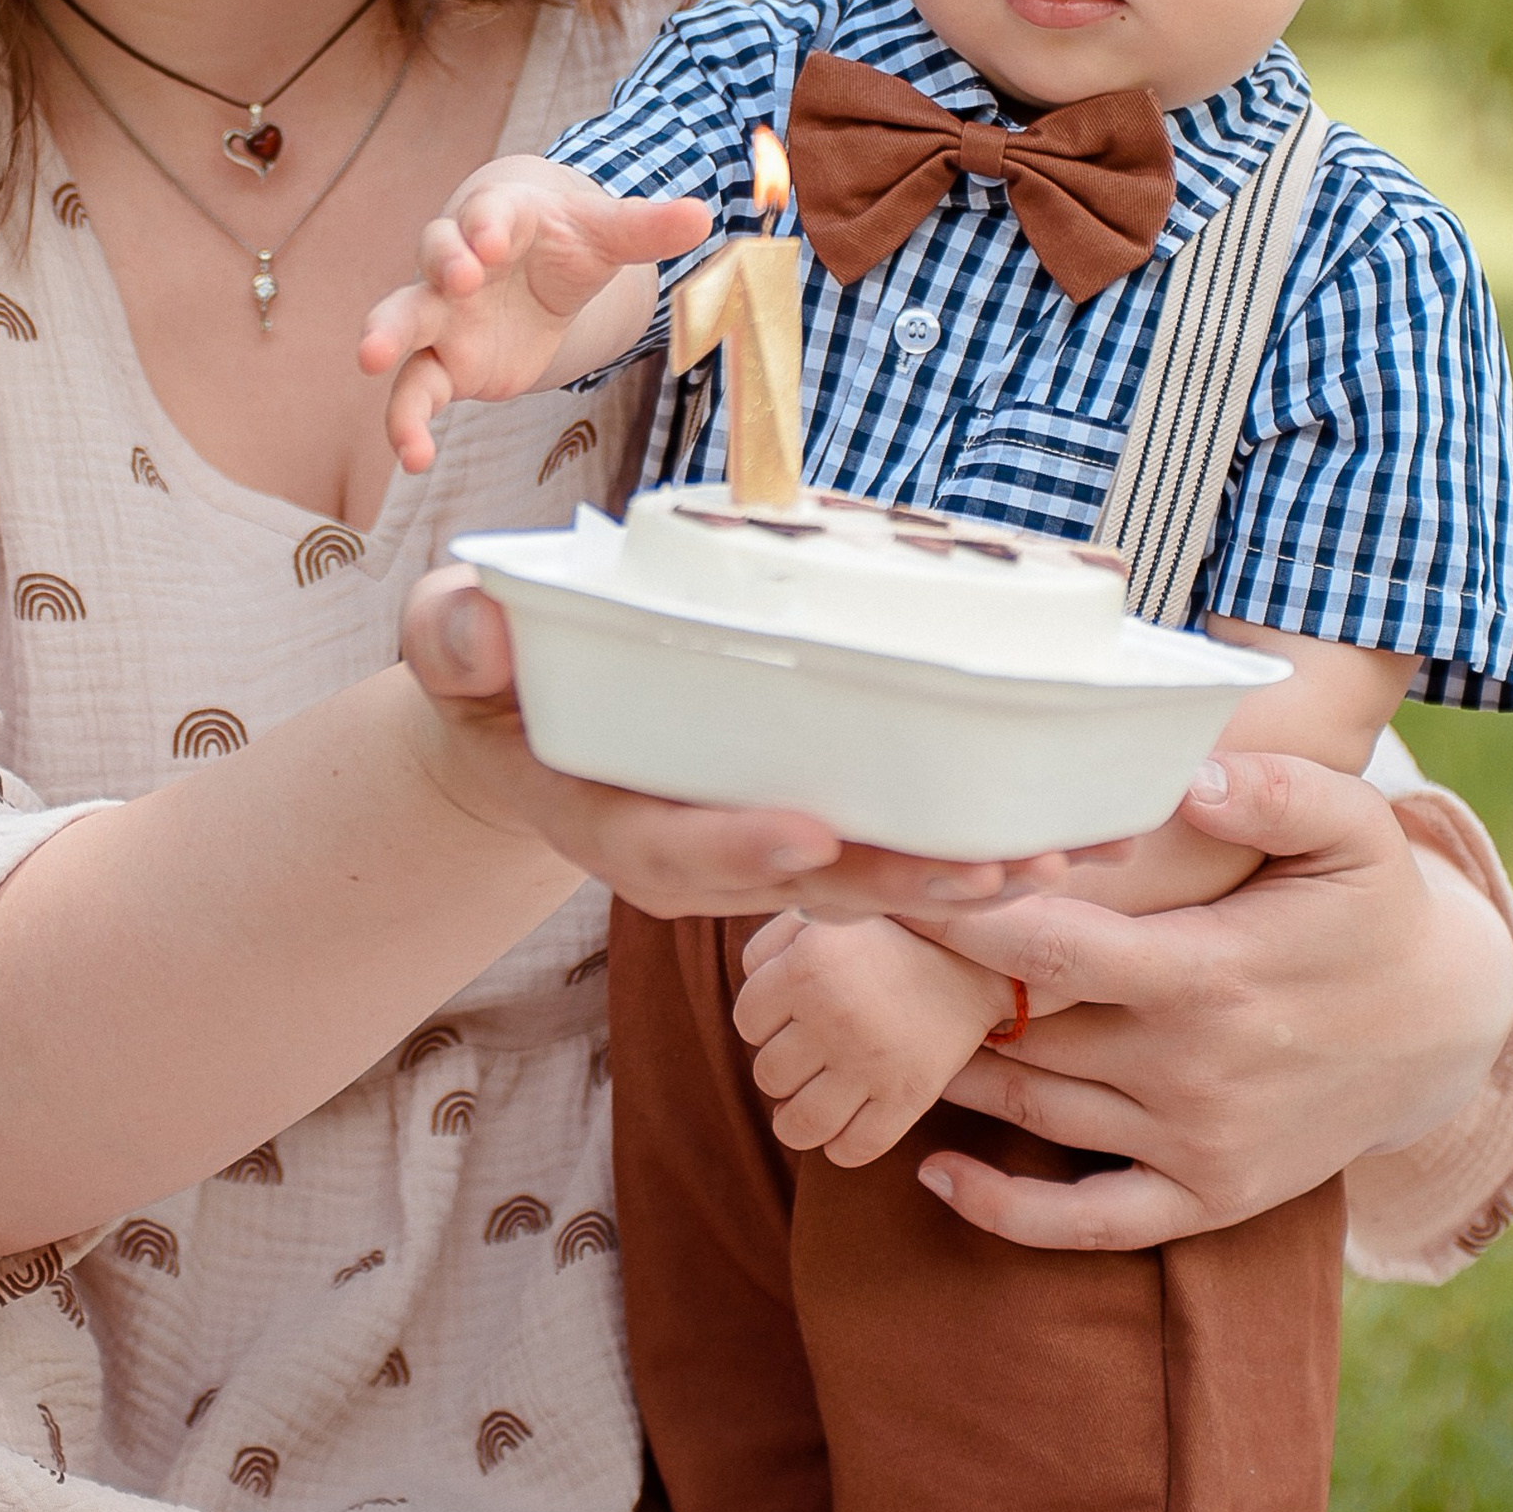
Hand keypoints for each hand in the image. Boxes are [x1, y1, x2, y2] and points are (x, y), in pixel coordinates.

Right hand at [361, 155, 708, 470]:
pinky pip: (415, 390)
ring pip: (404, 320)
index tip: (492, 241)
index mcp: (501, 219)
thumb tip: (701, 217)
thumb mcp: (607, 235)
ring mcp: (444, 315)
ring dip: (386, 335)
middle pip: (434, 257)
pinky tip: (414, 456)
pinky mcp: (443, 365)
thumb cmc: (566, 243)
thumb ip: (644, 229)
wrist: (533, 267)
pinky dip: (408, 422)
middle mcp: (460, 264)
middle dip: (442, 267)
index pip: (488, 214)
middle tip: (458, 279)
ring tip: (371, 358)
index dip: (485, 226)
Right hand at [398, 566, 1032, 924]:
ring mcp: (755, 852)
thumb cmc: (491, 671)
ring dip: (960, 881)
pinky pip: (892, 853)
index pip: (672, 850)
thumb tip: (472, 623)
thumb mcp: (452, 639)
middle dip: (898, 884)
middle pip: (801, 888)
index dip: (738, 849)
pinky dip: (972, 851)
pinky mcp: (806, 834)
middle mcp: (693, 858)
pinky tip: (1060, 835)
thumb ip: (455, 636)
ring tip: (1054, 861)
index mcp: (608, 818)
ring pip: (866, 884)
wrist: (520, 726)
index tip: (810, 835)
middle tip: (991, 870)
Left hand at [734, 913, 1017, 1163]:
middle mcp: (834, 1016)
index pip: (746, 1023)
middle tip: (808, 1054)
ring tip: (811, 1100)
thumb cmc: (894, 932)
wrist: (984, 956)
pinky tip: (845, 1124)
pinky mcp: (909, 1097)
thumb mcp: (828, 914)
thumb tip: (750, 984)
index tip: (789, 1015)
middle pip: (768, 1075)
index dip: (763, 1022)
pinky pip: (853, 1149)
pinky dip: (840, 1147)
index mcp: (807, 965)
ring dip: (796, 1119)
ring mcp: (871, 1063)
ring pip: (797, 1124)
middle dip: (782, 1066)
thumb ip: (773, 942)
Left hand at [903, 748, 1512, 1250]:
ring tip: (865, 1027)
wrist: (1444, 1027)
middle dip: (934, 990)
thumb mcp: (1356, 831)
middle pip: (1023, 1030)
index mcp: (1211, 976)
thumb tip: (1189, 774)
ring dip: (948, 1071)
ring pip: (1032, 1110)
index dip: (965, 920)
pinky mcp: (1205, 1199)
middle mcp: (1193, 1070)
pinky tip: (934, 1172)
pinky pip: (1084, 1224)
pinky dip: (1001, 1211)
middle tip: (843, 951)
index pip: (1054, 948)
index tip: (890, 885)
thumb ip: (1279, 792)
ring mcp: (1195, 1144)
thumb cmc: (1374, 907)